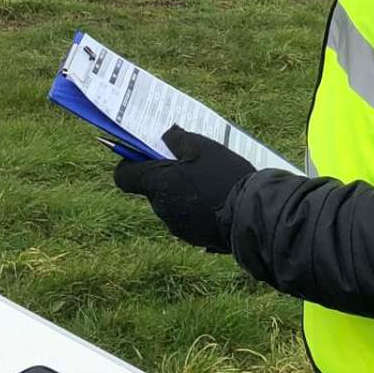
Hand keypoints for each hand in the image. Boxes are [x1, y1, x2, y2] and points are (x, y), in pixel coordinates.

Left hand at [112, 126, 254, 253]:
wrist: (249, 215)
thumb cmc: (223, 176)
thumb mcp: (203, 147)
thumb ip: (178, 139)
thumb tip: (166, 135)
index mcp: (156, 183)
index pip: (124, 176)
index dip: (130, 163)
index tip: (145, 154)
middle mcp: (160, 207)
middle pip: (152, 188)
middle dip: (166, 175)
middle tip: (191, 163)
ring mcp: (176, 226)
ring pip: (170, 202)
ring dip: (182, 192)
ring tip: (210, 182)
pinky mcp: (192, 237)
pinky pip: (187, 218)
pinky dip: (196, 208)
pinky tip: (217, 200)